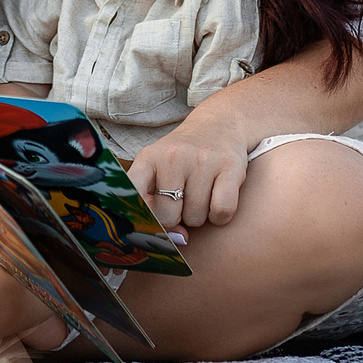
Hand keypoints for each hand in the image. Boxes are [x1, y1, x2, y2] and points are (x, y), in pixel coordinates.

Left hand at [126, 116, 250, 229]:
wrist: (219, 124)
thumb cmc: (183, 158)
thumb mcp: (159, 170)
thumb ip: (157, 205)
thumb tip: (178, 238)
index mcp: (148, 158)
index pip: (132, 194)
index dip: (135, 217)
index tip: (140, 229)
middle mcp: (173, 156)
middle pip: (167, 217)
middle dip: (176, 219)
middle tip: (182, 200)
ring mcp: (202, 160)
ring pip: (196, 219)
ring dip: (199, 216)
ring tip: (201, 193)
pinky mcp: (230, 167)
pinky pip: (221, 212)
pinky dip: (220, 216)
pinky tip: (218, 200)